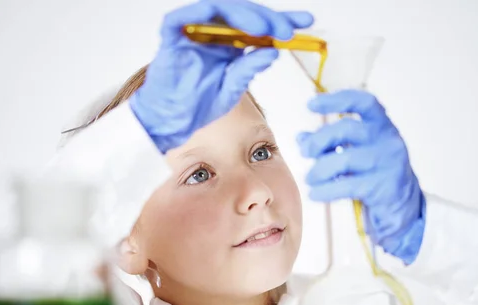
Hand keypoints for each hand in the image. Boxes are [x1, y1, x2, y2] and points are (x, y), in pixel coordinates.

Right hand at [129, 0, 313, 152]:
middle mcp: (213, 33)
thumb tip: (273, 51)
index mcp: (230, 44)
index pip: (259, 26)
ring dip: (244, 14)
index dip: (282, 21)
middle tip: (286, 29)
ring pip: (219, 8)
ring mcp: (193, 32)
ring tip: (264, 28)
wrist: (171, 121)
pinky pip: (183, 17)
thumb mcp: (233, 88)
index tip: (306, 22)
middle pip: (243, 13)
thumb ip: (250, 68)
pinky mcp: (172, 36)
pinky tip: (223, 15)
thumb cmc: (199, 104)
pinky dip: (200, 13)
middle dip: (268, 18)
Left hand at [297, 89, 425, 263]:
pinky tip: (315, 193)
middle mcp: (388, 140)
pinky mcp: (382, 187)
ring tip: (310, 178)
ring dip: (320, 169)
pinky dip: (326, 190)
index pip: (363, 102)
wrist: (403, 204)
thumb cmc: (374, 172)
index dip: (337, 100)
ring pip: (345, 160)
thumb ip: (331, 142)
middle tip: (305, 152)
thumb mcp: (357, 151)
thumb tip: (301, 138)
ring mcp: (388, 163)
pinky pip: (347, 186)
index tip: (311, 104)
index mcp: (382, 125)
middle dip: (320, 139)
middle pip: (348, 129)